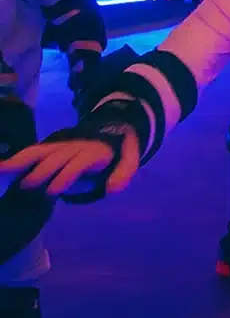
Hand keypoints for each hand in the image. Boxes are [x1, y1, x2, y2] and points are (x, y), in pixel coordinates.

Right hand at [0, 128, 139, 196]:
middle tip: (26, 186)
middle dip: (41, 171)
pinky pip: (32, 152)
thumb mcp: (128, 159)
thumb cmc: (118, 150)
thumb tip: (111, 189)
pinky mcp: (51, 148)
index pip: (78, 163)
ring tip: (2, 171)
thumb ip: (122, 173)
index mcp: (93, 150)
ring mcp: (61, 145)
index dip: (66, 175)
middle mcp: (74, 146)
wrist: (114, 127)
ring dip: (21, 161)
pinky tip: (0, 168)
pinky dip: (16, 159)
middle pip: (56, 157)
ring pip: (40, 152)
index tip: (52, 190)